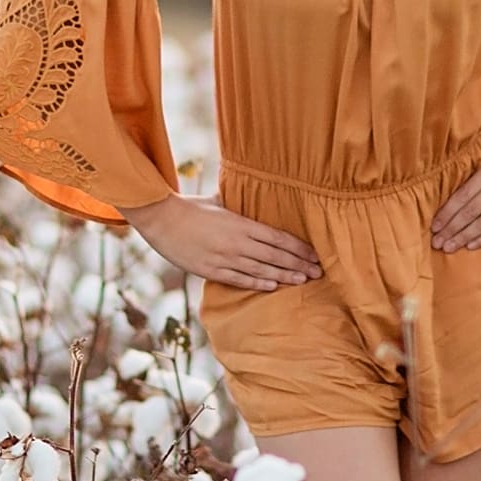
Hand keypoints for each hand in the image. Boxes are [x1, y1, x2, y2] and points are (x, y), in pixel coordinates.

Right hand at [123, 194, 324, 291]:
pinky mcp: (211, 270)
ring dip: (284, 276)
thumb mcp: (218, 201)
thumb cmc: (190, 207)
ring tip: (303, 281)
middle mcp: (237, 242)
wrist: (161, 220)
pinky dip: (258, 283)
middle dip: (299, 264)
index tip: (315, 253)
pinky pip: (239, 279)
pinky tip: (273, 286)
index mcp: (241, 223)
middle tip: (319, 272)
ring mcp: (224, 258)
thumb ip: (237, 202)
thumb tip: (252, 193)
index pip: (278, 237)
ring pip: (262, 270)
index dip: (299, 247)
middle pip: (276, 256)